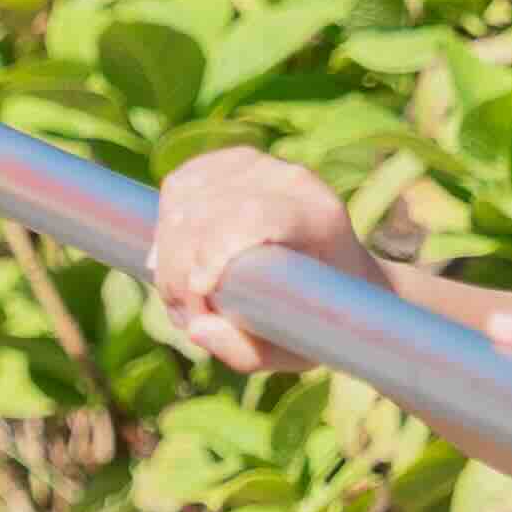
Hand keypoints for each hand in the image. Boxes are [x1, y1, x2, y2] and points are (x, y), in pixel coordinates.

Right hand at [146, 148, 379, 372]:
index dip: (212, 252)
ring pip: (184, 201)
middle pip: (206, 213)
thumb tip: (196, 329)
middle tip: (187, 316)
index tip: (197, 296)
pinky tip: (179, 260)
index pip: (252, 216)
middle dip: (179, 271)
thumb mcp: (293, 351)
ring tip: (182, 297)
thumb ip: (245, 350)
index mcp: (320, 218)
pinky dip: (167, 227)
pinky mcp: (233, 161)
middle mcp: (292, 180)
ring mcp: (261, 164)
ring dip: (168, 255)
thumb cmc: (320, 320)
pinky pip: (178, 186)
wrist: (344, 277)